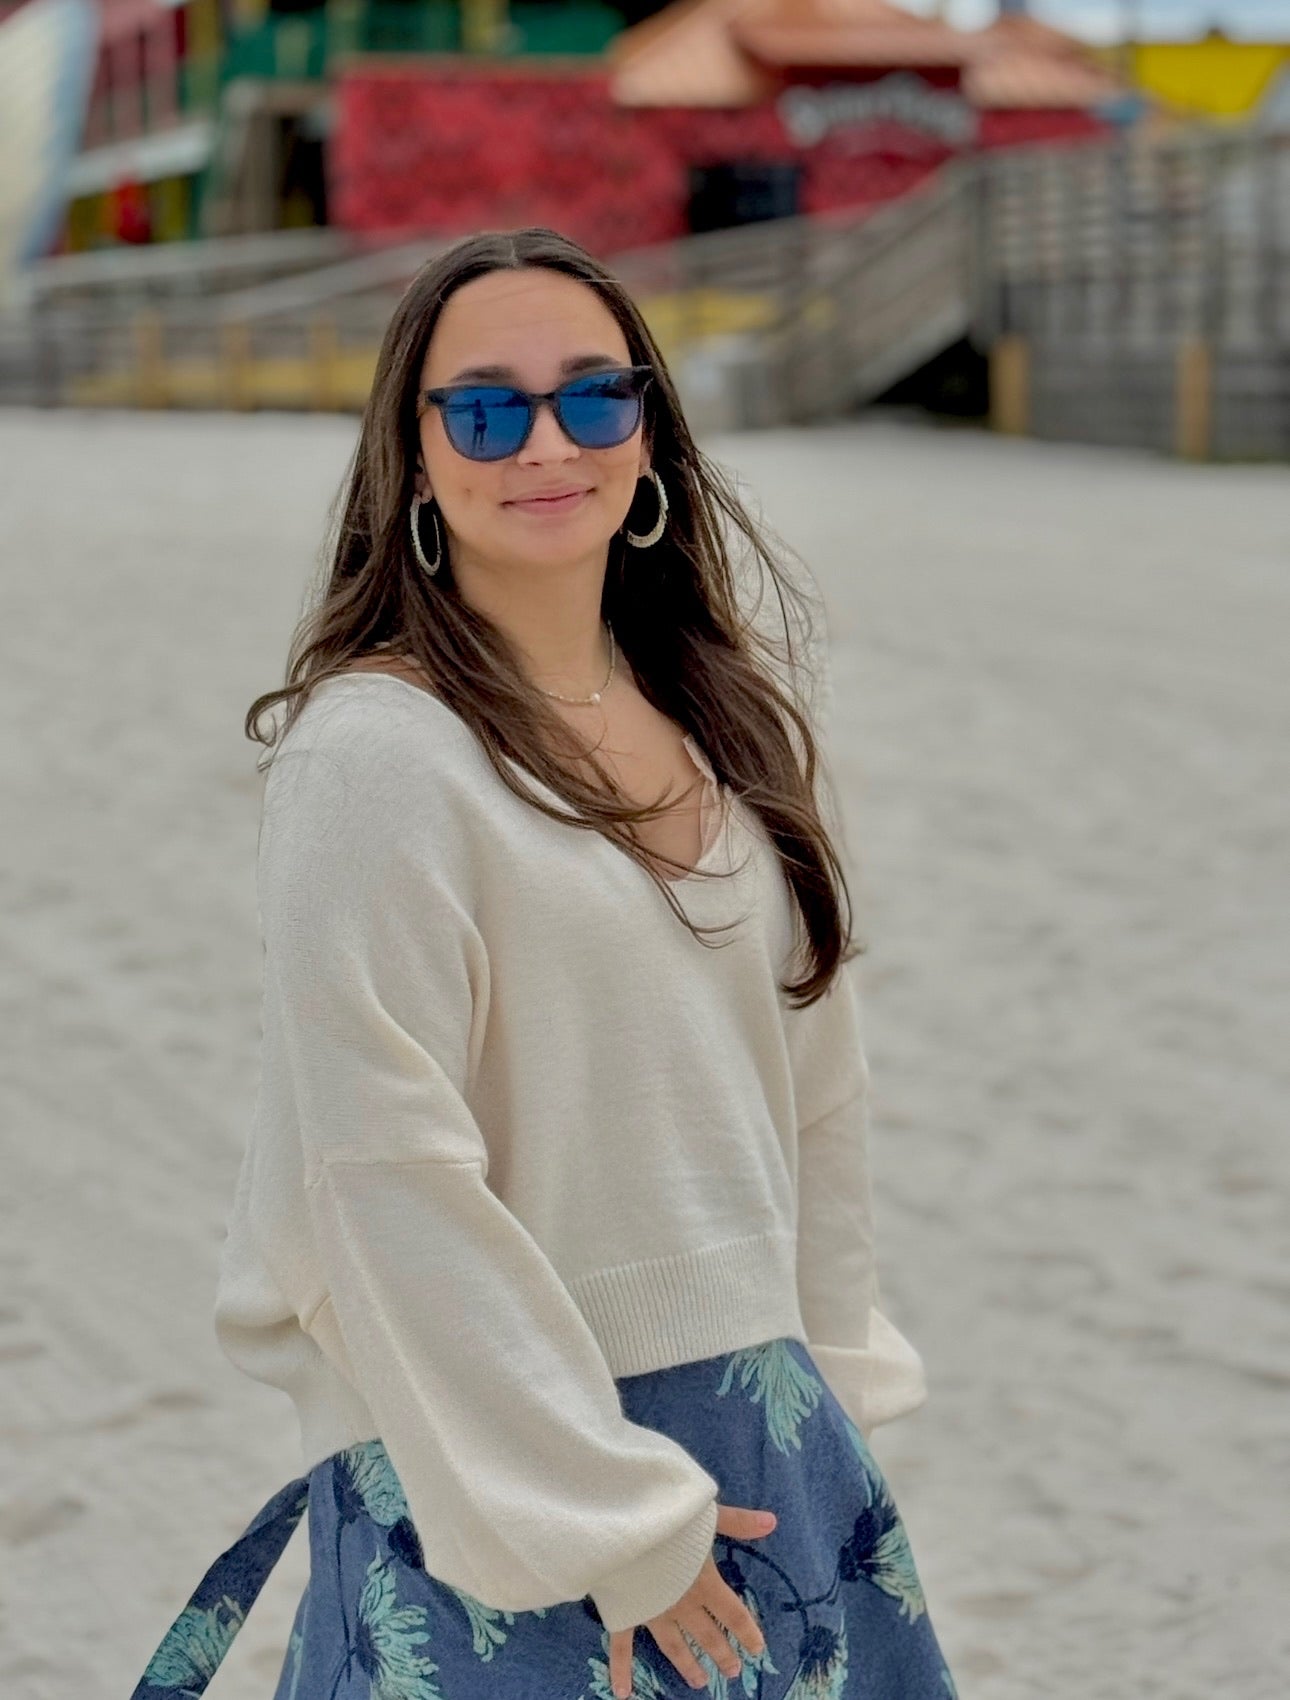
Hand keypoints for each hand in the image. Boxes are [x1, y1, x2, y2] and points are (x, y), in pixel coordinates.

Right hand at [607, 1502, 776, 1696]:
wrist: (623, 1530)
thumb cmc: (666, 1520)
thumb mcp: (705, 1516)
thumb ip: (737, 1523)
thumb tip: (772, 1522)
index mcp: (704, 1584)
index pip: (734, 1615)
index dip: (748, 1633)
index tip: (758, 1650)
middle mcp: (682, 1605)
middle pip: (707, 1635)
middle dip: (722, 1654)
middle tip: (733, 1672)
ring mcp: (653, 1614)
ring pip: (674, 1646)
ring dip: (688, 1664)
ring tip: (699, 1682)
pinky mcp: (626, 1614)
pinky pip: (622, 1647)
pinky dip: (621, 1670)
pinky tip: (623, 1693)